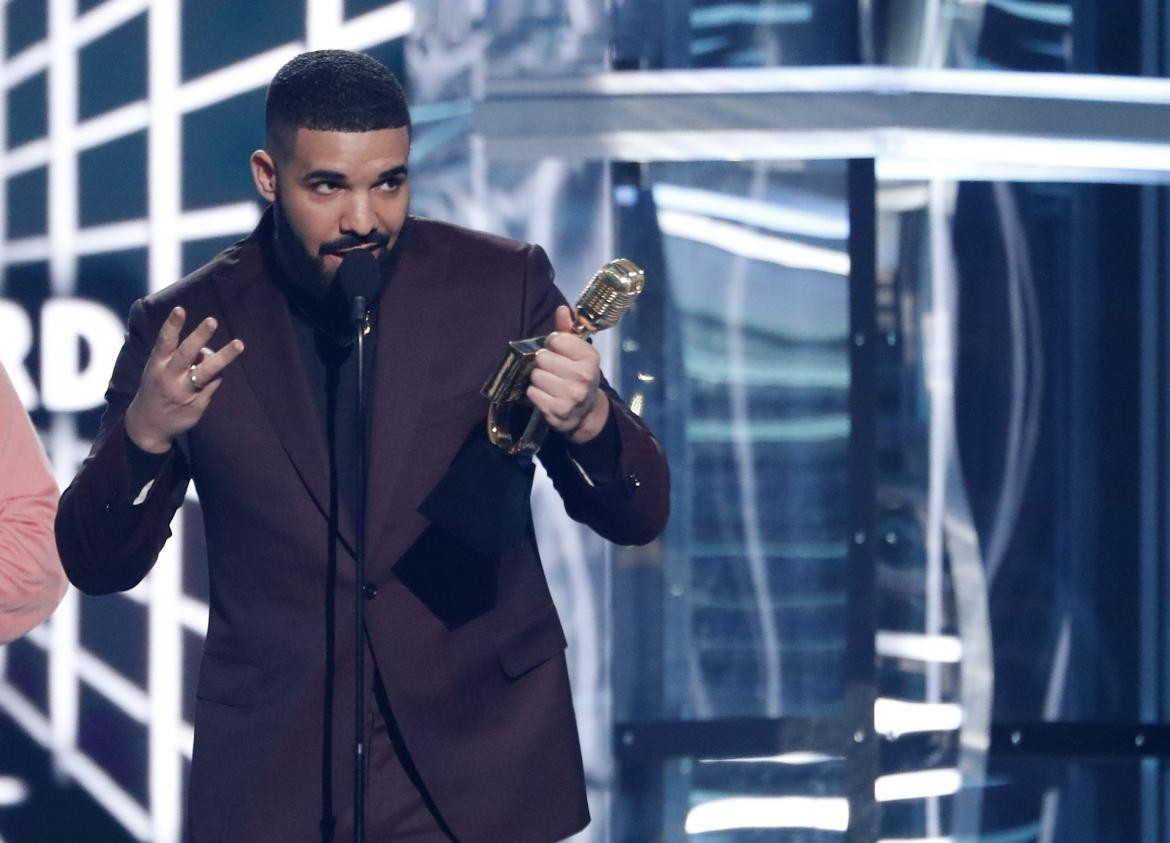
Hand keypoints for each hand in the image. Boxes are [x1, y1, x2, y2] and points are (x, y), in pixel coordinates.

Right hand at [124, 307, 244, 453]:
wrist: (148, 426)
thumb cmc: (157, 388)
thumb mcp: (157, 370)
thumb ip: (179, 357)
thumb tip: (207, 350)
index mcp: (157, 365)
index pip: (165, 341)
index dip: (172, 325)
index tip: (180, 309)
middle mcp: (170, 377)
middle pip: (187, 353)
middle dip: (200, 336)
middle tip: (212, 320)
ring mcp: (184, 391)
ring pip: (207, 371)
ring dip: (224, 357)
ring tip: (240, 344)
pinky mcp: (198, 404)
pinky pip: (214, 384)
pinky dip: (215, 377)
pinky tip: (208, 380)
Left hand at [527, 305, 609, 444]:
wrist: (586, 411)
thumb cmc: (578, 375)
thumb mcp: (577, 352)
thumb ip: (567, 330)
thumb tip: (562, 309)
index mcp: (590, 357)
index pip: (556, 340)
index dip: (553, 345)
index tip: (559, 352)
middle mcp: (584, 376)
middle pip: (543, 358)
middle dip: (544, 363)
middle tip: (553, 370)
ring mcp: (571, 395)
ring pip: (536, 375)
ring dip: (538, 379)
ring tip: (550, 383)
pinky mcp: (558, 410)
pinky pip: (532, 392)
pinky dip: (535, 393)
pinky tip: (546, 395)